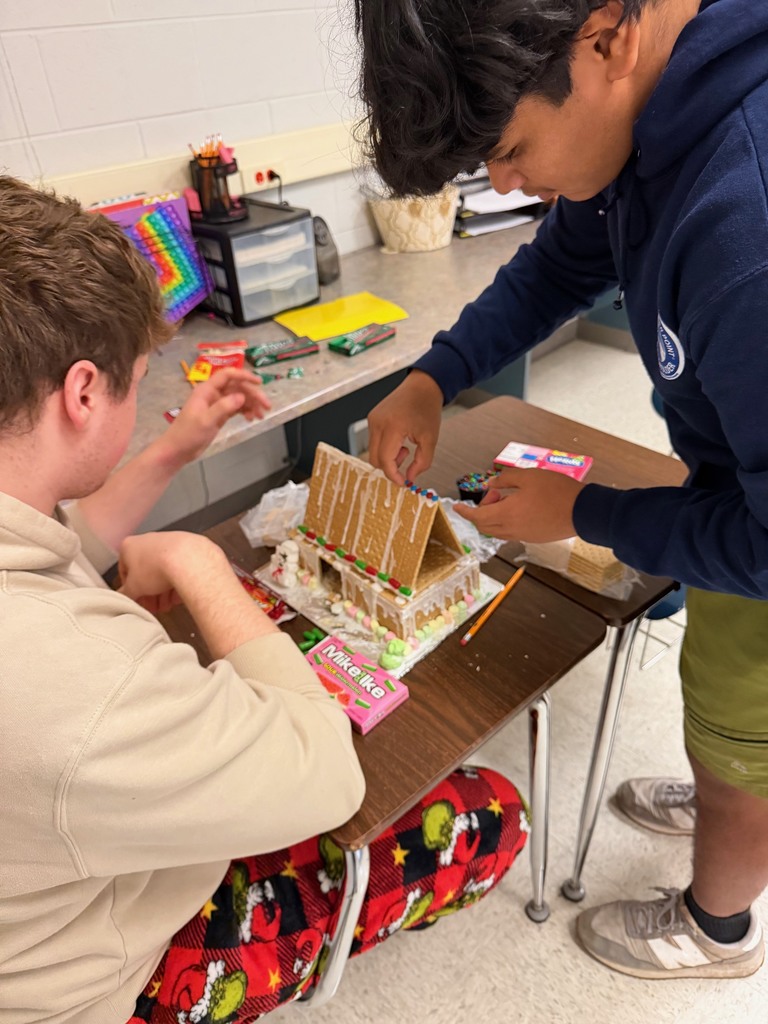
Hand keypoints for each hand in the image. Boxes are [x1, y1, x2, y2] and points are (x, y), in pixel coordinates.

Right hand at [118, 531, 224, 611]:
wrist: (186, 560)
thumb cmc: (157, 567)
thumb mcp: (134, 588)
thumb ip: (126, 593)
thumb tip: (126, 597)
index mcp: (129, 546)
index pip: (125, 571)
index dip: (131, 589)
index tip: (137, 600)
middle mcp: (148, 540)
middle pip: (146, 572)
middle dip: (150, 592)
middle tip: (153, 606)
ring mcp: (168, 542)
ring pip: (163, 571)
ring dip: (163, 591)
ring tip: (167, 605)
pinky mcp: (186, 547)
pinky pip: (179, 568)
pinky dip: (178, 582)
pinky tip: (178, 596)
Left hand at [161, 368, 270, 468]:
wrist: (177, 450)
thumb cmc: (188, 434)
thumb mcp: (206, 421)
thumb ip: (224, 407)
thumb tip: (242, 396)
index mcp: (206, 390)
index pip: (228, 375)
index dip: (244, 376)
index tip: (260, 382)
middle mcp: (213, 394)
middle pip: (237, 387)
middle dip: (253, 395)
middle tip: (267, 406)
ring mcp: (216, 404)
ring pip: (238, 398)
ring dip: (251, 404)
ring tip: (261, 416)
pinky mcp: (219, 415)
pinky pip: (236, 408)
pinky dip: (245, 411)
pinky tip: (252, 418)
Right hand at [367, 370, 443, 483]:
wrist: (422, 387)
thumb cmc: (427, 409)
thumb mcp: (430, 439)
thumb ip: (422, 462)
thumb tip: (410, 478)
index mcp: (393, 426)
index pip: (385, 460)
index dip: (393, 475)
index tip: (403, 482)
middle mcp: (378, 422)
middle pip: (374, 459)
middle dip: (390, 466)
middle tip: (406, 459)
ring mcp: (372, 420)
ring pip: (373, 451)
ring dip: (388, 456)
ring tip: (405, 447)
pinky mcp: (372, 418)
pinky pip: (374, 441)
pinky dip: (385, 447)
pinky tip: (399, 439)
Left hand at [454, 467, 584, 541]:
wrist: (584, 511)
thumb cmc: (557, 490)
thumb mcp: (528, 476)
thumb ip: (505, 479)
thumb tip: (491, 484)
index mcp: (507, 514)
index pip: (477, 517)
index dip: (465, 512)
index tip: (456, 507)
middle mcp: (512, 529)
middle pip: (485, 526)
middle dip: (482, 510)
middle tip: (496, 493)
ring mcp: (524, 536)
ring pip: (498, 531)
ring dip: (495, 516)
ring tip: (509, 498)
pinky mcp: (534, 538)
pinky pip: (511, 533)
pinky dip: (506, 522)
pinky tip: (520, 507)